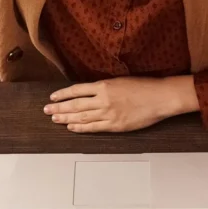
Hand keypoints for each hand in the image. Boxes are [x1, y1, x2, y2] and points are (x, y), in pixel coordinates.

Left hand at [44, 76, 193, 132]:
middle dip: (59, 108)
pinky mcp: (115, 125)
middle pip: (75, 104)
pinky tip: (71, 127)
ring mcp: (108, 113)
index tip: (52, 97)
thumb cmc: (145, 86)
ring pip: (82, 116)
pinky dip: (81, 127)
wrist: (160, 97)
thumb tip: (91, 92)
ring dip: (66, 118)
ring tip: (54, 119)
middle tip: (46, 111)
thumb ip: (105, 86)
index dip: (62, 94)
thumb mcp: (121, 81)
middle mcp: (103, 99)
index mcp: (104, 85)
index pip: (77, 90)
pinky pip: (94, 127)